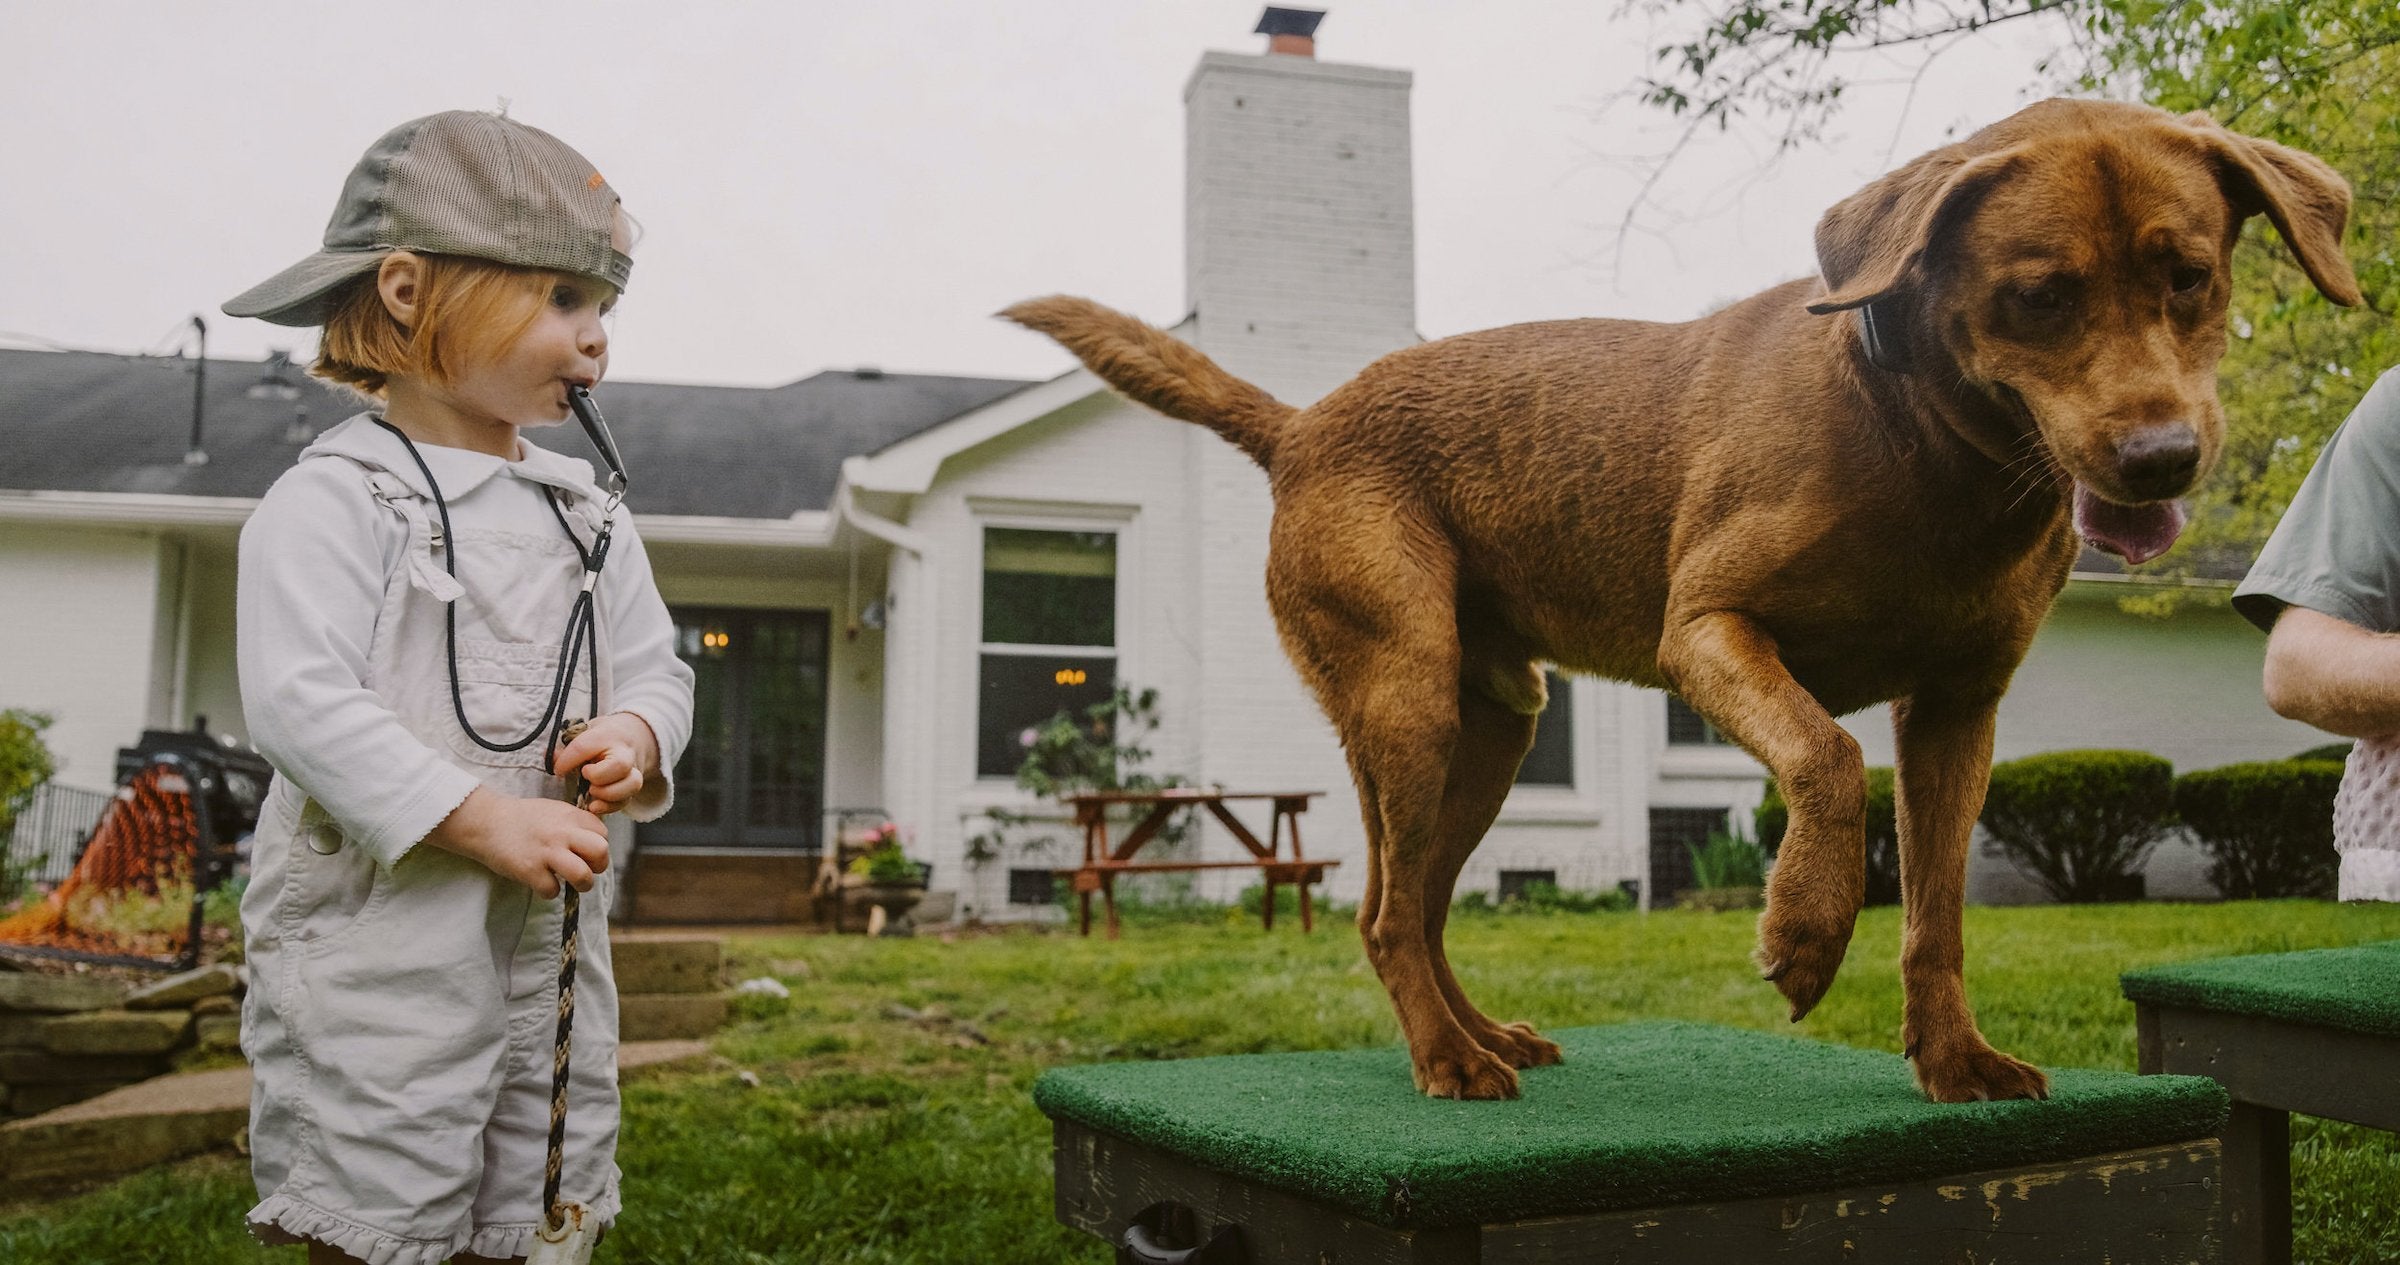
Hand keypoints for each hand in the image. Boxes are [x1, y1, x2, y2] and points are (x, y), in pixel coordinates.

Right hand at [426, 787, 609, 897]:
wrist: (486, 822)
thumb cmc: (522, 818)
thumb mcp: (554, 810)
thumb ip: (575, 824)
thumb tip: (596, 843)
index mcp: (570, 816)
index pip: (603, 834)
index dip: (597, 845)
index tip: (584, 850)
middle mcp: (562, 833)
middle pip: (601, 852)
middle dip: (598, 865)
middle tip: (586, 868)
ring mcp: (546, 852)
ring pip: (583, 875)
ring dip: (582, 884)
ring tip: (572, 882)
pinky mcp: (529, 870)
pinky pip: (553, 891)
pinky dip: (549, 891)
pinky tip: (541, 882)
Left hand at [553, 712, 661, 815]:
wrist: (630, 737)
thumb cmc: (601, 737)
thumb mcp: (583, 732)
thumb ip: (566, 746)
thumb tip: (550, 758)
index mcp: (607, 734)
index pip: (584, 747)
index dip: (568, 761)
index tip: (558, 770)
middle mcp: (624, 752)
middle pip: (620, 765)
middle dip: (598, 776)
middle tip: (584, 776)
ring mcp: (633, 770)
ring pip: (632, 784)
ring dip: (608, 793)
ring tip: (591, 792)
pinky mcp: (632, 787)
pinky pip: (626, 800)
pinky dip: (609, 807)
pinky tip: (594, 805)